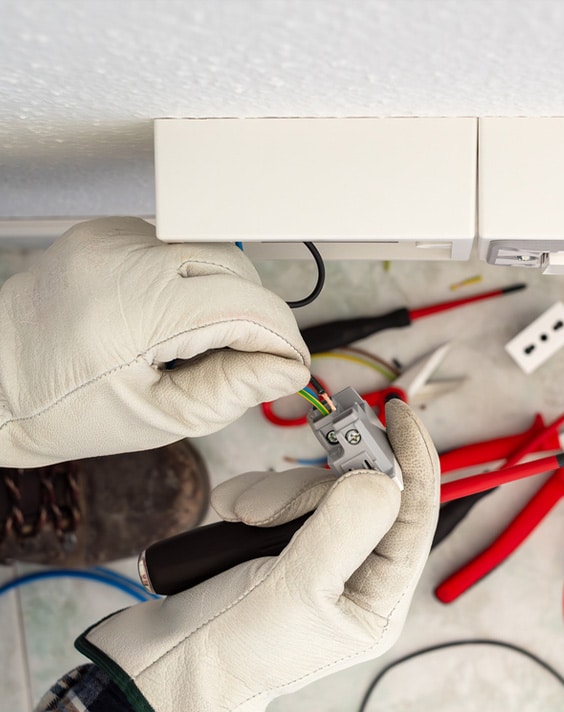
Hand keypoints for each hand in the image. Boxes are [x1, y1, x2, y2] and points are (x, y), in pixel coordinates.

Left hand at [0, 217, 309, 466]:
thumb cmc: (65, 406)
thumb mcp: (159, 418)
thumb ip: (231, 390)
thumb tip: (284, 369)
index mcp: (132, 312)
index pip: (243, 306)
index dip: (279, 338)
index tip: (286, 364)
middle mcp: (122, 259)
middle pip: (237, 270)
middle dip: (258, 316)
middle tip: (247, 359)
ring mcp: (114, 237)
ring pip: (215, 252)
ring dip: (230, 295)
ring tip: (201, 340)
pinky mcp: (110, 231)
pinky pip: (181, 247)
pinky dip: (196, 280)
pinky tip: (175, 315)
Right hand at [76, 401, 439, 711]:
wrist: (159, 666)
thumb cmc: (231, 651)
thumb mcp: (296, 594)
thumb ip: (344, 531)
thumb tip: (384, 480)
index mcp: (376, 598)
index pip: (413, 516)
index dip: (411, 461)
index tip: (396, 414)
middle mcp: (353, 573)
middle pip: (357, 493)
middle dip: (307, 492)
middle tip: (265, 516)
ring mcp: (313, 553)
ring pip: (312, 489)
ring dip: (270, 497)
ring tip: (240, 524)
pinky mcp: (275, 539)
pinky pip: (276, 492)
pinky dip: (248, 498)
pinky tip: (228, 521)